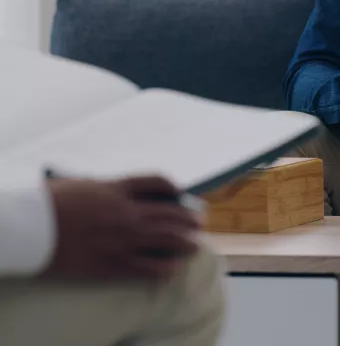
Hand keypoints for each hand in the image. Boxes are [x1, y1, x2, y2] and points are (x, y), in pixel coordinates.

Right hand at [44, 176, 201, 279]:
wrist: (28, 228)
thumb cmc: (48, 203)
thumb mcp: (81, 185)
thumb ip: (105, 189)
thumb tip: (121, 194)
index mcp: (116, 188)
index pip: (156, 182)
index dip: (172, 187)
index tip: (180, 193)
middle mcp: (125, 212)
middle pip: (168, 213)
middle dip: (188, 219)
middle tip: (197, 223)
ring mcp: (122, 239)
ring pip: (165, 240)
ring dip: (184, 243)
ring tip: (194, 245)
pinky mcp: (112, 264)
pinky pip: (147, 267)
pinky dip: (164, 267)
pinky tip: (172, 269)